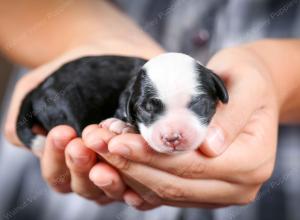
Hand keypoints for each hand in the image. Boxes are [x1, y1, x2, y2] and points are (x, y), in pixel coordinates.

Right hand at [3, 49, 131, 204]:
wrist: (104, 52)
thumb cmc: (69, 72)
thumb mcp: (37, 87)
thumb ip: (26, 114)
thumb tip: (34, 143)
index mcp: (66, 159)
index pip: (58, 174)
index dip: (56, 159)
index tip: (61, 133)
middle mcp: (93, 167)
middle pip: (84, 185)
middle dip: (80, 165)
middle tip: (81, 145)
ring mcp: (119, 166)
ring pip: (112, 186)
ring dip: (109, 174)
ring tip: (108, 150)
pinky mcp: (143, 158)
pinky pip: (143, 176)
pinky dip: (140, 175)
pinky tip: (138, 160)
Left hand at [85, 46, 278, 207]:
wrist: (255, 92)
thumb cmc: (249, 80)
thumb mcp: (247, 85)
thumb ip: (230, 116)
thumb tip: (208, 146)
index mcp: (252, 162)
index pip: (192, 165)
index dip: (151, 154)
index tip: (117, 139)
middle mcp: (238, 186)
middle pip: (174, 183)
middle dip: (131, 165)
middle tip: (98, 143)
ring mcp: (220, 192)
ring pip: (166, 192)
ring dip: (129, 173)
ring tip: (100, 150)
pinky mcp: (204, 190)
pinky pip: (167, 193)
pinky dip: (140, 182)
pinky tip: (117, 169)